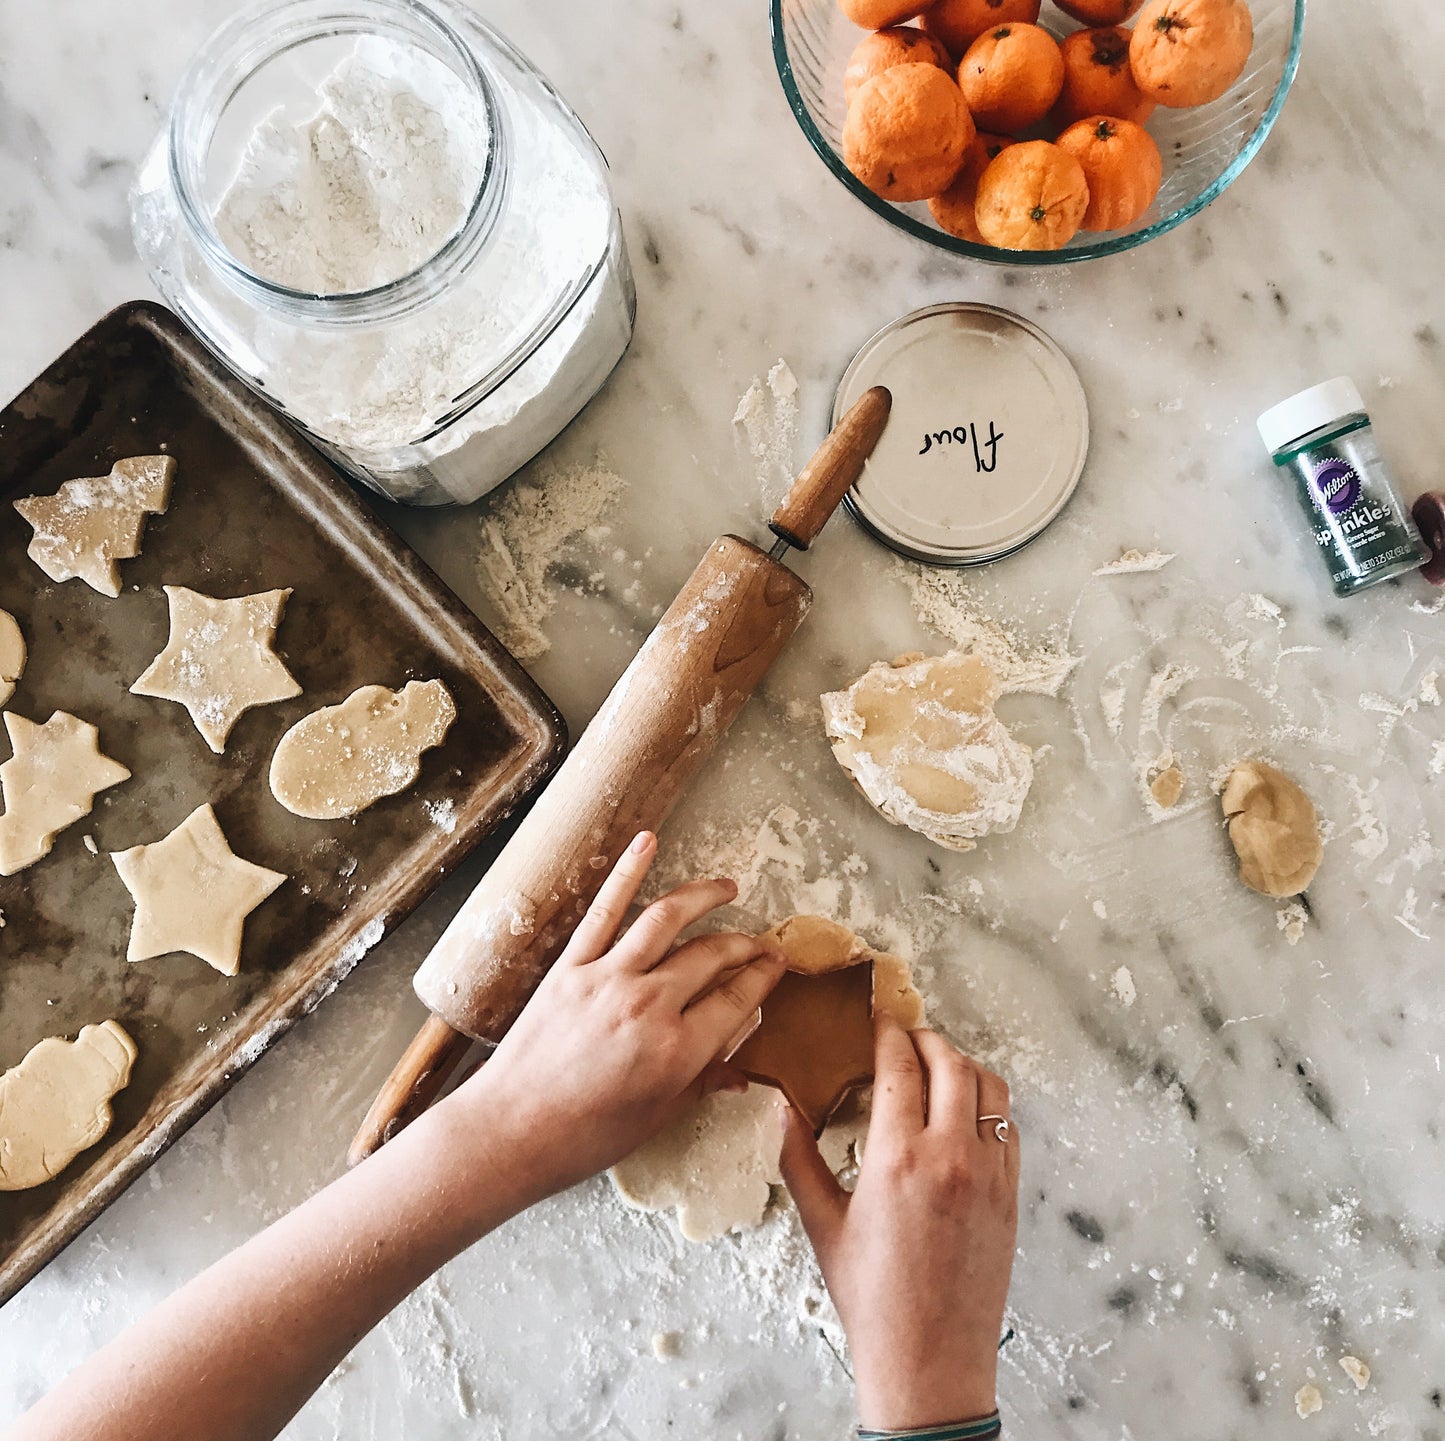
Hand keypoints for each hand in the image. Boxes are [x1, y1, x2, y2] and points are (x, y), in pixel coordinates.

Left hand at [445, 831, 785, 1203]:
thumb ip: (700, 1084)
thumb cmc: (582, 1137)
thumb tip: (737, 1071)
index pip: (737, 999)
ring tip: (726, 889)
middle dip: (744, 945)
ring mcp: (608, 978)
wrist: (511, 1132)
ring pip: (668, 919)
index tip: (776, 964)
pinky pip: (605, 911)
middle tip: (759, 941)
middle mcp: (649, 1005)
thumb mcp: (656, 1118)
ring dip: (704, 896)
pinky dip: (627, 871)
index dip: (764, 978)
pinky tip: (647, 842)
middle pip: (712, 957)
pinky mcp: (571, 967)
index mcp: (678, 1050)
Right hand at [780, 1017, 1018, 1431]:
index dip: (887, 1032)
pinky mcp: (1010, 1196)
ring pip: (989, 1086)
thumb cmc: (872, 1299)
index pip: (899, 1065)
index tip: (878, 1019)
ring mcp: (988, 1175)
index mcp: (897, 1158)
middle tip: (905, 1035)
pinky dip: (988, 1103)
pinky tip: (965, 1110)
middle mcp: (949, 1157)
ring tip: (937, 1064)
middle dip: (926, 1038)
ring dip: (963, 1063)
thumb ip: (799, 1157)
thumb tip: (782, 1108)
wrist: (929, 1360)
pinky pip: (1008, 1127)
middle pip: (950, 1062)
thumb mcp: (822, 1224)